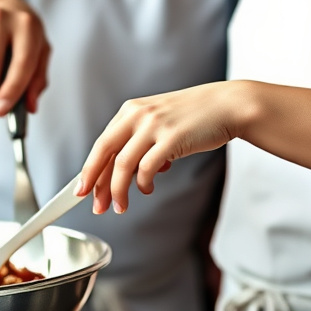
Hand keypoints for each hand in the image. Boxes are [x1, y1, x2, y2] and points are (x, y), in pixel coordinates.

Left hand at [77, 82, 244, 213]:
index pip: (101, 143)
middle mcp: (138, 114)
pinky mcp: (171, 138)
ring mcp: (154, 125)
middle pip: (104, 153)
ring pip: (122, 165)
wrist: (228, 104)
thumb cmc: (196, 116)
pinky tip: (147, 189)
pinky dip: (143, 184)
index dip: (90, 169)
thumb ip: (142, 140)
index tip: (82, 189)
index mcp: (131, 110)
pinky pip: (147, 168)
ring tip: (120, 206)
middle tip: (95, 205)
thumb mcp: (160, 120)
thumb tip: (130, 174)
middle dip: (95, 183)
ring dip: (118, 190)